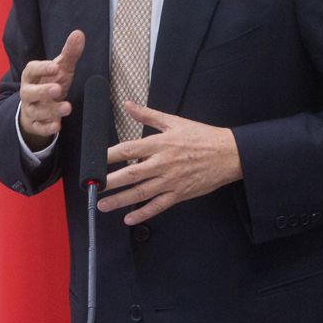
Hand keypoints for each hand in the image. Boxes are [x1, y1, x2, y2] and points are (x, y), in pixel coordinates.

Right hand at [17, 30, 83, 149]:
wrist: (39, 107)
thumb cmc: (50, 83)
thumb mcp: (61, 69)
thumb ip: (69, 53)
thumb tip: (79, 33)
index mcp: (31, 76)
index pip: (32, 70)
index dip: (42, 68)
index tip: (55, 66)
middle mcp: (28, 92)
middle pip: (30, 92)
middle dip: (43, 91)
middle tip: (57, 89)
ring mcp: (31, 109)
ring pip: (36, 111)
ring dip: (51, 110)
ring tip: (67, 107)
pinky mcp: (35, 124)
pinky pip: (38, 127)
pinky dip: (47, 128)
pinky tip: (57, 126)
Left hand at [98, 102, 242, 224]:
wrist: (229, 154)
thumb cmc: (203, 137)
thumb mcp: (174, 122)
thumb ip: (148, 114)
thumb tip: (128, 104)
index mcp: (160, 144)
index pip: (128, 149)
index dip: (108, 156)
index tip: (93, 161)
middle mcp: (162, 163)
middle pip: (130, 174)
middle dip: (109, 182)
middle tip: (93, 187)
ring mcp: (171, 181)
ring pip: (141, 192)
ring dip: (120, 200)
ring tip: (103, 205)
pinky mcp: (179, 194)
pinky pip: (158, 206)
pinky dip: (143, 213)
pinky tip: (129, 218)